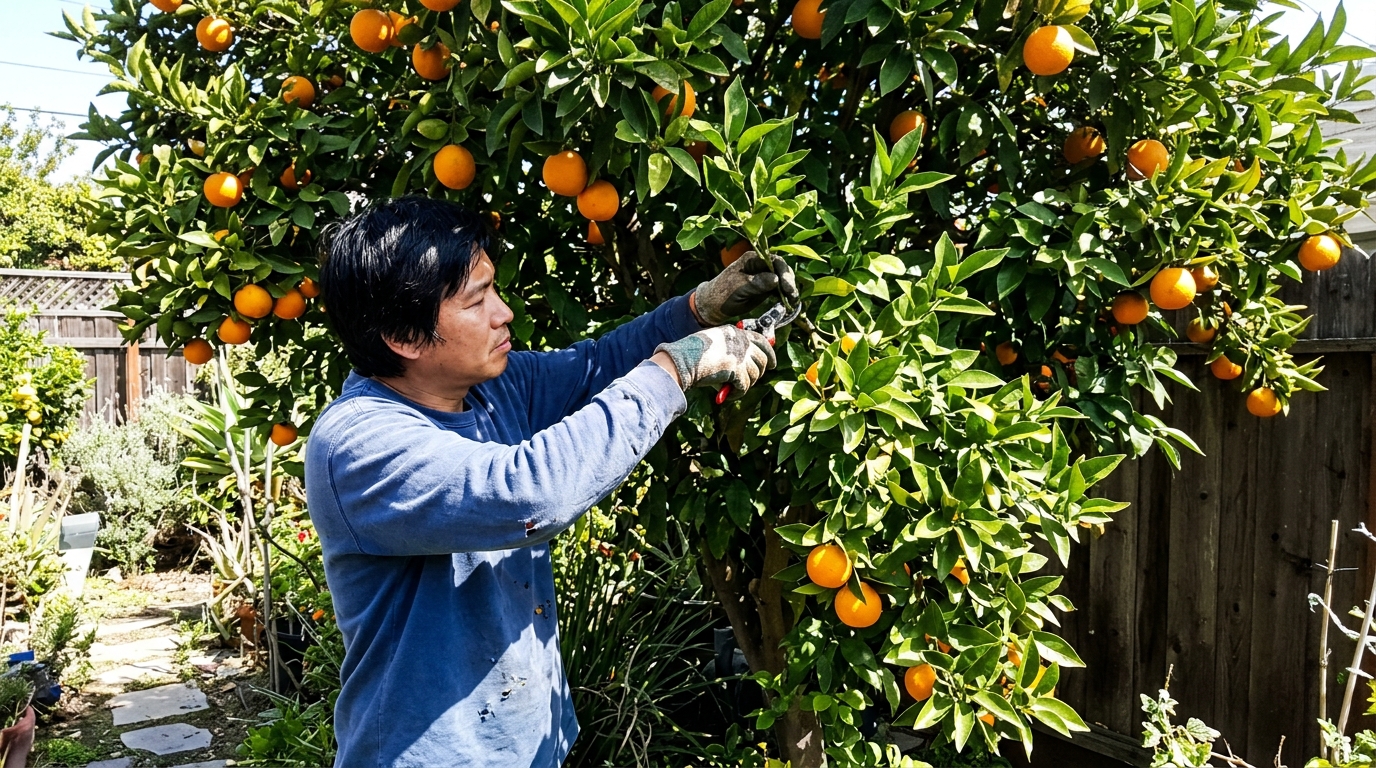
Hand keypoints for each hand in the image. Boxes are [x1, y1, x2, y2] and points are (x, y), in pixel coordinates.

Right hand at [654, 325, 776, 396]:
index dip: (769, 352)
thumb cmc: (691, 354)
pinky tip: (729, 394)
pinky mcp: (736, 369)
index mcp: (734, 332)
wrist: (681, 361)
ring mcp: (739, 354)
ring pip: (755, 374)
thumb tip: (745, 367)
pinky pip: (745, 386)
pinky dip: (738, 392)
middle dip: (760, 371)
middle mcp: (740, 341)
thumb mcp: (713, 345)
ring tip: (736, 388)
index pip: (760, 340)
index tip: (772, 363)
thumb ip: (729, 350)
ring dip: (747, 384)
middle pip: (763, 357)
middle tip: (754, 379)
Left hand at [692, 250, 797, 325]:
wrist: (713, 305)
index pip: (774, 261)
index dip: (783, 272)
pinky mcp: (766, 288)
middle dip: (789, 282)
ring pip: (783, 280)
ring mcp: (764, 276)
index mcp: (752, 259)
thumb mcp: (738, 287)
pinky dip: (785, 296)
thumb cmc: (722, 293)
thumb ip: (756, 283)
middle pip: (781, 270)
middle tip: (792, 296)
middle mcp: (760, 265)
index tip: (787, 286)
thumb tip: (775, 279)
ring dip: (790, 290)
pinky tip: (790, 304)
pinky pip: (780, 290)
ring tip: (793, 302)